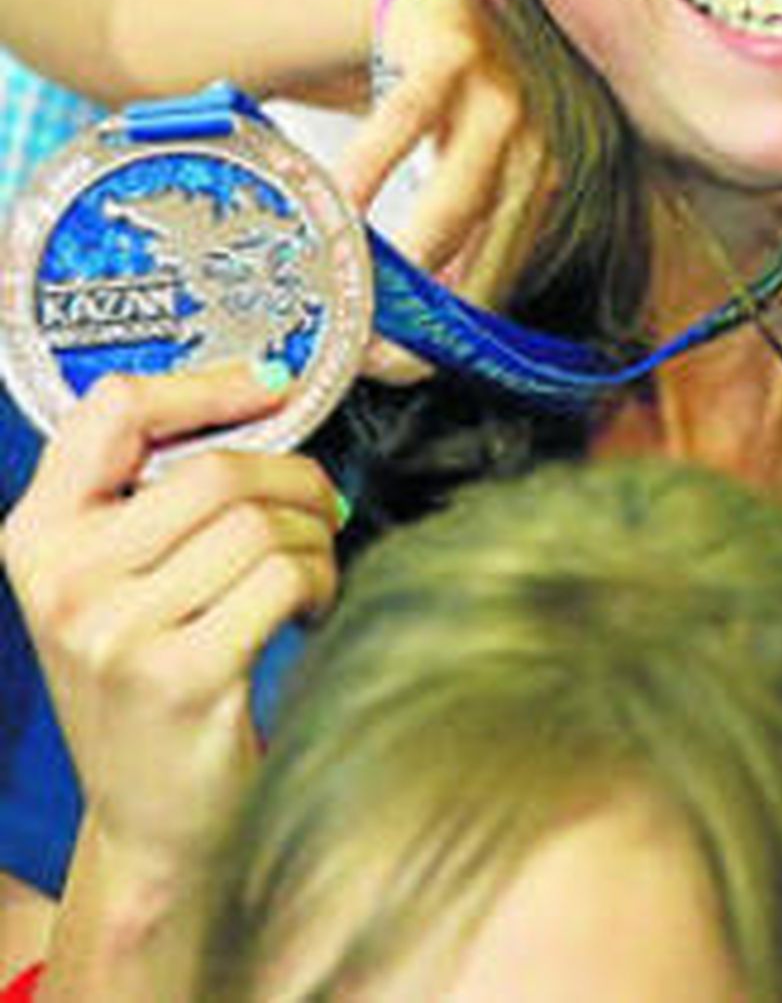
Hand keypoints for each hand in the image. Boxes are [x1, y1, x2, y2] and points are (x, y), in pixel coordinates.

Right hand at [1, 366, 340, 874]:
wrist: (152, 821)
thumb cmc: (150, 677)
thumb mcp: (113, 579)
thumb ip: (152, 490)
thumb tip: (265, 388)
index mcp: (37, 537)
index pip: (115, 409)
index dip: (206, 385)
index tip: (270, 386)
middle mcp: (64, 582)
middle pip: (214, 468)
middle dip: (292, 479)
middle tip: (319, 508)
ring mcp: (116, 633)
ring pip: (258, 522)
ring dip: (314, 536)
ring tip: (311, 569)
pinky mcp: (180, 677)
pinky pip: (283, 578)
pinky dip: (320, 582)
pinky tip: (310, 609)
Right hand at [341, 0, 558, 381]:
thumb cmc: (450, 104)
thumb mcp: (465, 174)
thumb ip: (447, 245)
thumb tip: (396, 335)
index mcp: (539, 194)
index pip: (497, 289)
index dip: (442, 338)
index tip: (382, 367)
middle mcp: (535, 154)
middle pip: (480, 257)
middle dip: (416, 315)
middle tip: (353, 345)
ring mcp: (501, 104)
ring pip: (452, 201)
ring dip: (393, 256)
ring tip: (337, 288)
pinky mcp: (456, 60)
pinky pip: (409, 123)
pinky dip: (369, 169)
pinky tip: (333, 202)